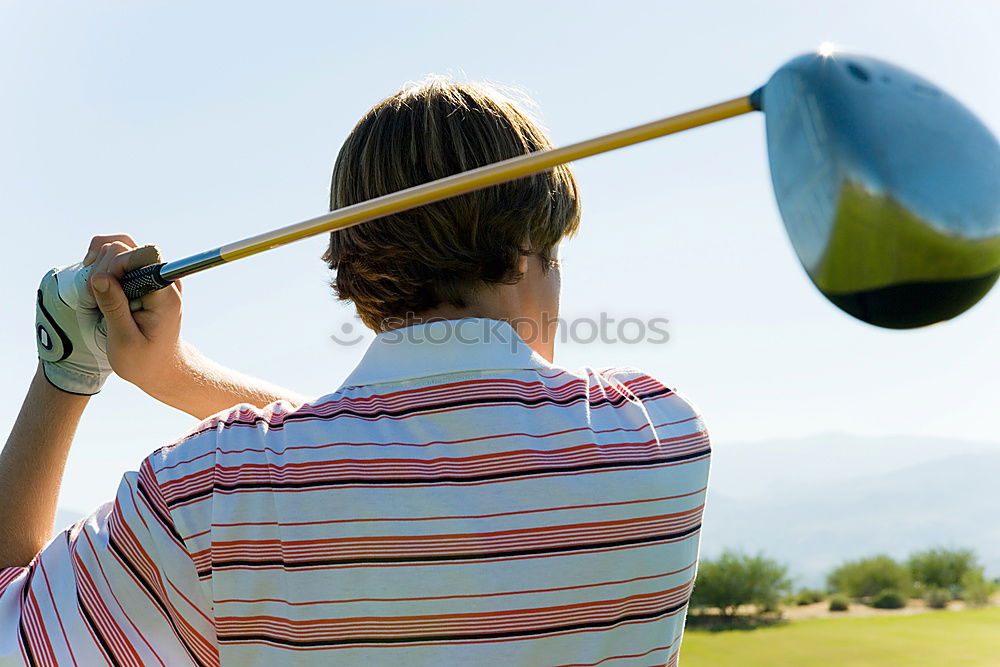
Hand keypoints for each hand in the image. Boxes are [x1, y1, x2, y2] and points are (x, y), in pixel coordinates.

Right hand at [84, 235, 186, 395]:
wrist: (161, 366)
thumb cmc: (145, 360)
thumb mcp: (125, 341)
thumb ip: (114, 308)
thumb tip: (99, 276)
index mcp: (164, 294)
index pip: (141, 256)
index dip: (115, 266)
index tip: (103, 291)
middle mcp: (162, 278)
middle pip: (125, 246)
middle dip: (103, 267)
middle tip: (98, 299)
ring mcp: (152, 274)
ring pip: (120, 245)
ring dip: (100, 265)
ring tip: (97, 294)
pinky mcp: (142, 275)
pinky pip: (119, 254)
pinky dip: (101, 265)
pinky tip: (97, 286)